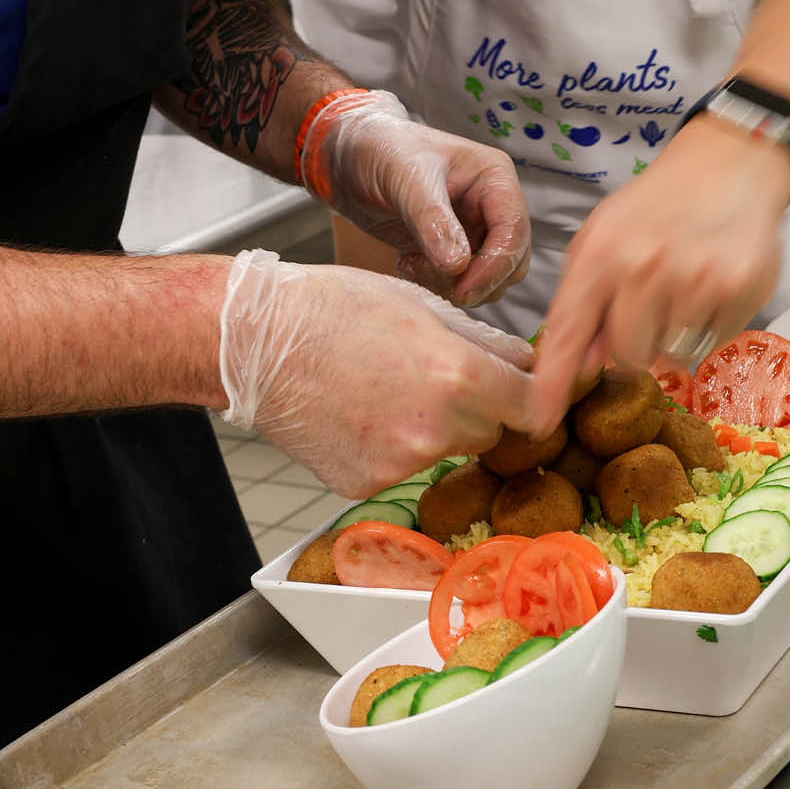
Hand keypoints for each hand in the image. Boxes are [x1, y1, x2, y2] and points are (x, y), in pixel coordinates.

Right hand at [218, 249, 535, 496]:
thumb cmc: (332, 307)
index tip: (525, 392)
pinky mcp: (366, 484)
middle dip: (477, 407)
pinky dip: (390, 446)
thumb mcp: (420, 304)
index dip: (531, 397)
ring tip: (384, 386)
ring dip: (433, 426)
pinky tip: (358, 411)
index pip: (532, 408)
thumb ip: (483, 340)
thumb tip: (526, 361)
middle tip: (433, 373)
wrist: (256, 342)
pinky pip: (401, 467)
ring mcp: (400, 463)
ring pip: (445, 449)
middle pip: (489, 431)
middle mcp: (437, 430)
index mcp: (459, 377)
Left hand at [300, 89, 530, 305]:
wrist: (349, 158)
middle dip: (475, 280)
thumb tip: (457, 265)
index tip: (463, 290)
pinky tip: (406, 263)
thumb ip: (432, 219)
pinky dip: (437, 284)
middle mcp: (491, 205)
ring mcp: (472, 229)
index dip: (495, 267)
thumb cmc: (380, 149)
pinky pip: (459, 282)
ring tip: (413, 264)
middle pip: (510, 262)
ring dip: (452, 284)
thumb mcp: (406, 177)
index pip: (514, 232)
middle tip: (431, 276)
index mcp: (494, 178)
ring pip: (486, 278)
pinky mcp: (450, 249)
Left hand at [527, 116, 789, 435]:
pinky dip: (710, 326)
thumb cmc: (656, 207)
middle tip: (646, 310)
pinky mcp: (740, 287)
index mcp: (599, 252)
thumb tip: (582, 366)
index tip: (540, 423)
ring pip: (671, 356)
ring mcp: (695, 278)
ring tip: (680, 290)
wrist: (727, 165)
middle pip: (625, 357)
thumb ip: (587, 300)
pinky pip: (713, 343)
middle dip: (631, 346)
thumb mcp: (604, 237)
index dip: (553, 384)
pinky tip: (711, 286)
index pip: (568, 332)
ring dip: (672, 337)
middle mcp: (643, 266)